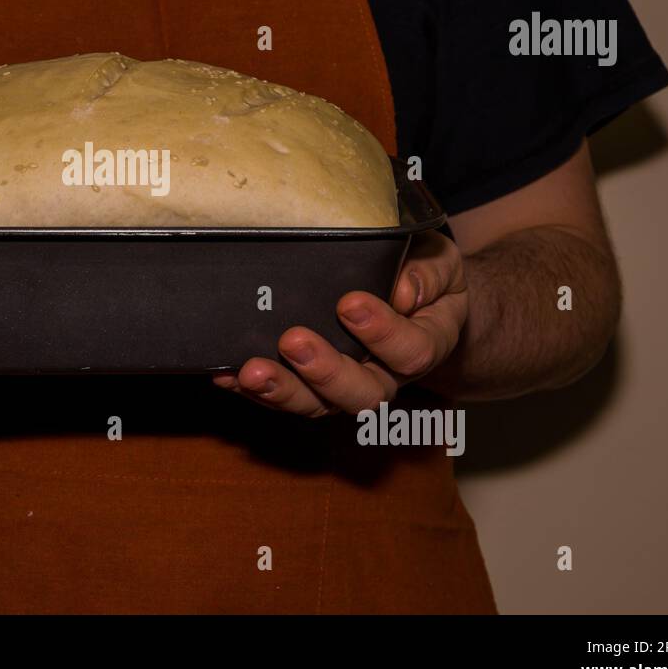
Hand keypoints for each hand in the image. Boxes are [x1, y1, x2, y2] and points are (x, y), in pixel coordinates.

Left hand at [212, 230, 466, 416]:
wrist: (416, 301)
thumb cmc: (425, 275)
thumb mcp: (441, 263)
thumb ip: (429, 273)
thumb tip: (406, 290)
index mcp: (424, 343)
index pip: (411, 351)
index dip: (382, 333)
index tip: (349, 303)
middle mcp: (386, 376)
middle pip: (362, 394)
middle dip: (324, 371)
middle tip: (293, 341)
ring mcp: (344, 386)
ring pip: (317, 405)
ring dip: (282, 390)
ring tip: (250, 372)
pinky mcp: (310, 387)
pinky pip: (284, 397)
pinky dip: (253, 390)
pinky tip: (226, 373)